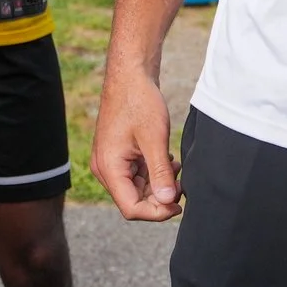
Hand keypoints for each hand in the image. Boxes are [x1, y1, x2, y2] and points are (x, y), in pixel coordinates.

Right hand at [93, 60, 180, 221]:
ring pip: (136, 188)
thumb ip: (160, 172)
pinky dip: (153, 172)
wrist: (130, 74)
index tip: (179, 204)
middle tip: (180, 182)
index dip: (157, 212)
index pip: (131, 208)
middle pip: (133, 200)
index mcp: (109, 167)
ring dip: (158, 184)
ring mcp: (110, 161)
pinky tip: (167, 160)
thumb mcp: (155, 139)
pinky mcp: (118, 154)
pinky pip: (136, 174)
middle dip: (159, 197)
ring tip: (175, 167)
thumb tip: (168, 202)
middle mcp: (105, 168)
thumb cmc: (139, 101)